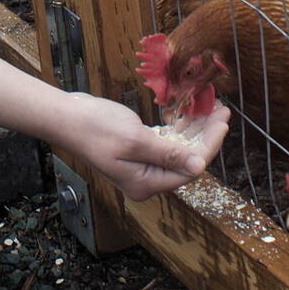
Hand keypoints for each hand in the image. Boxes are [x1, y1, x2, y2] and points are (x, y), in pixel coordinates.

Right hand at [0, 51, 227, 200]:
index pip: (189, 168)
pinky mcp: (138, 151)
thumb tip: (199, 166)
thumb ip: (168, 153)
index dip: (209, 145)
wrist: (66, 117)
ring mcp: (142, 166)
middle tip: (222, 109)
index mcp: (146, 183)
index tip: (222, 121)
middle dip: (206, 135)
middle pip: (187, 159)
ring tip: (212, 106)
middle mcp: (147, 180)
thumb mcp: (134, 140)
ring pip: (179, 149)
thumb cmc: (95, 128)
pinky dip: (179, 128)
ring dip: (195, 129)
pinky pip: (166, 142)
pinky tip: (192, 112)